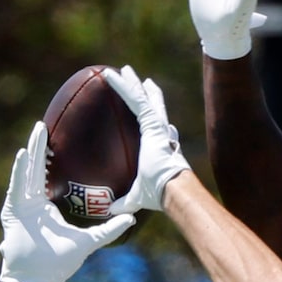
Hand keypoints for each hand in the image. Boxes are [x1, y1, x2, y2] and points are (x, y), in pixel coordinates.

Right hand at [0, 122, 133, 281]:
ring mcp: (21, 204)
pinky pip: (17, 186)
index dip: (51, 158)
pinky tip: (23, 154)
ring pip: (27, 172)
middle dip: (39, 146)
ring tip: (37, 132)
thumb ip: (108, 229)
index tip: (57, 139)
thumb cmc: (60, 262)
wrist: (39, 277)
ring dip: (31, 152)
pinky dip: (20, 171)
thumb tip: (132, 219)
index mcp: (46, 205)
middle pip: (36, 168)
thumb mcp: (89, 241)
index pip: (49, 175)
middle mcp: (32, 201)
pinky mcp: (13, 210)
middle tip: (43, 125)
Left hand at [103, 66, 191, 213]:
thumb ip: (125, 202)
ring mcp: (158, 126)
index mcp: (161, 149)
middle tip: (143, 82)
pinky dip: (122, 86)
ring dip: (133, 83)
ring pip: (144, 99)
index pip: (159, 131)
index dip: (157, 121)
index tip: (154, 114)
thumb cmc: (159, 195)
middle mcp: (162, 134)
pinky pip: (134, 99)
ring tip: (125, 70)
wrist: (172, 189)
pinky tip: (109, 75)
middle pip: (154, 108)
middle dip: (147, 94)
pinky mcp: (152, 121)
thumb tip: (112, 211)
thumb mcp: (138, 198)